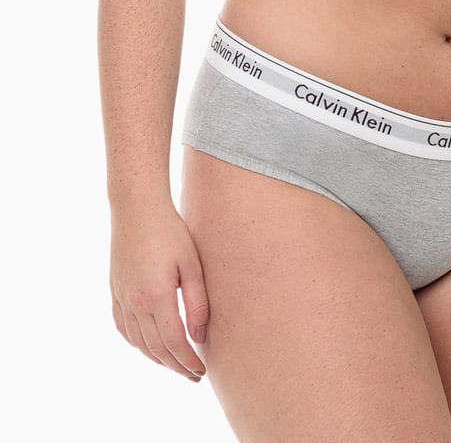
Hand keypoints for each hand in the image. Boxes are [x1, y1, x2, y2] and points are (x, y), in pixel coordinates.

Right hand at [109, 202, 209, 382]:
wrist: (137, 209)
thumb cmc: (170, 232)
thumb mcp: (192, 265)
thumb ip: (198, 303)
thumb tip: (200, 337)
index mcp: (156, 297)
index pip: (173, 343)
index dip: (187, 361)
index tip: (201, 371)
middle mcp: (135, 303)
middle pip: (156, 348)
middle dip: (176, 366)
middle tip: (194, 376)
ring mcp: (121, 298)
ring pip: (138, 342)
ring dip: (157, 359)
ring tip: (175, 365)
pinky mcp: (115, 291)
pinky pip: (124, 329)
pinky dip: (137, 344)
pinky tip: (148, 347)